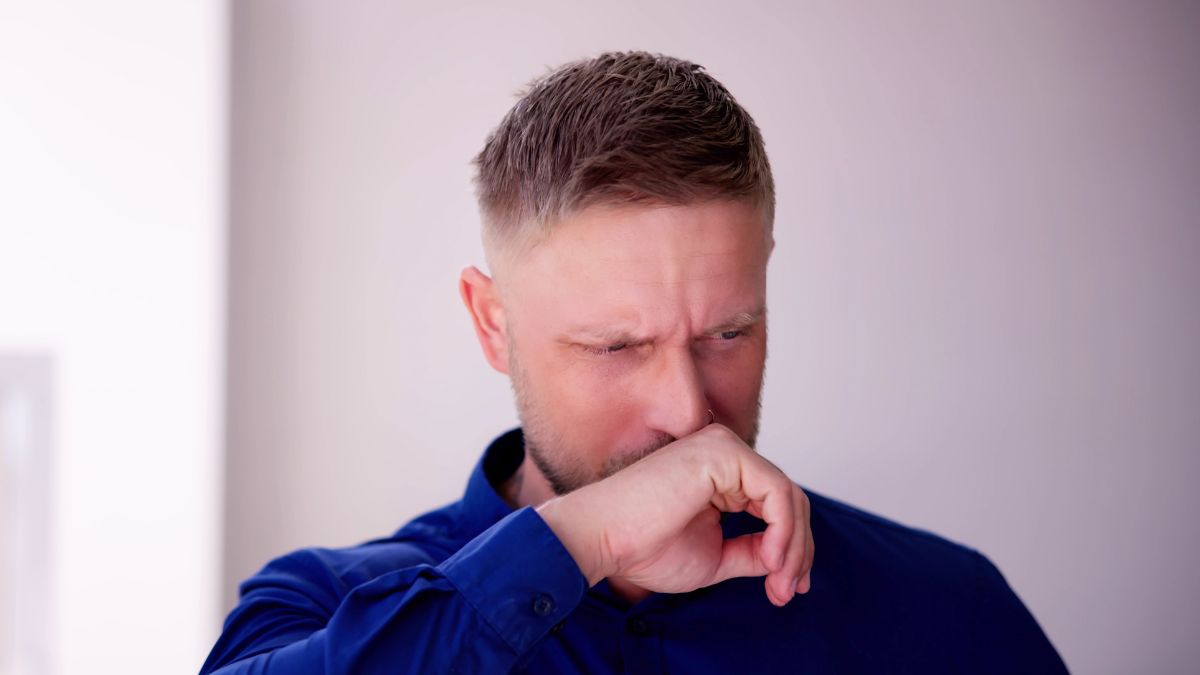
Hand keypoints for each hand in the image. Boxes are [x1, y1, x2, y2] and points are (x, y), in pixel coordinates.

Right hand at [536, 423, 812, 606]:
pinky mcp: (724, 453)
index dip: (791, 549)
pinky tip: (771, 559)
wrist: (604, 539)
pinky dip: (783, 530)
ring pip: (788, 496)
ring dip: (793, 545)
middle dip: (797, 550)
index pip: (773, 506)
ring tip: (779, 582)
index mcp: (720, 473)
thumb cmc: (644, 547)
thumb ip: (752, 553)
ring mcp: (724, 448)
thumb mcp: (715, 557)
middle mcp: (724, 454)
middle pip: (787, 500)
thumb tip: (786, 562)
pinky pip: (776, 491)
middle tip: (788, 591)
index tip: (787, 590)